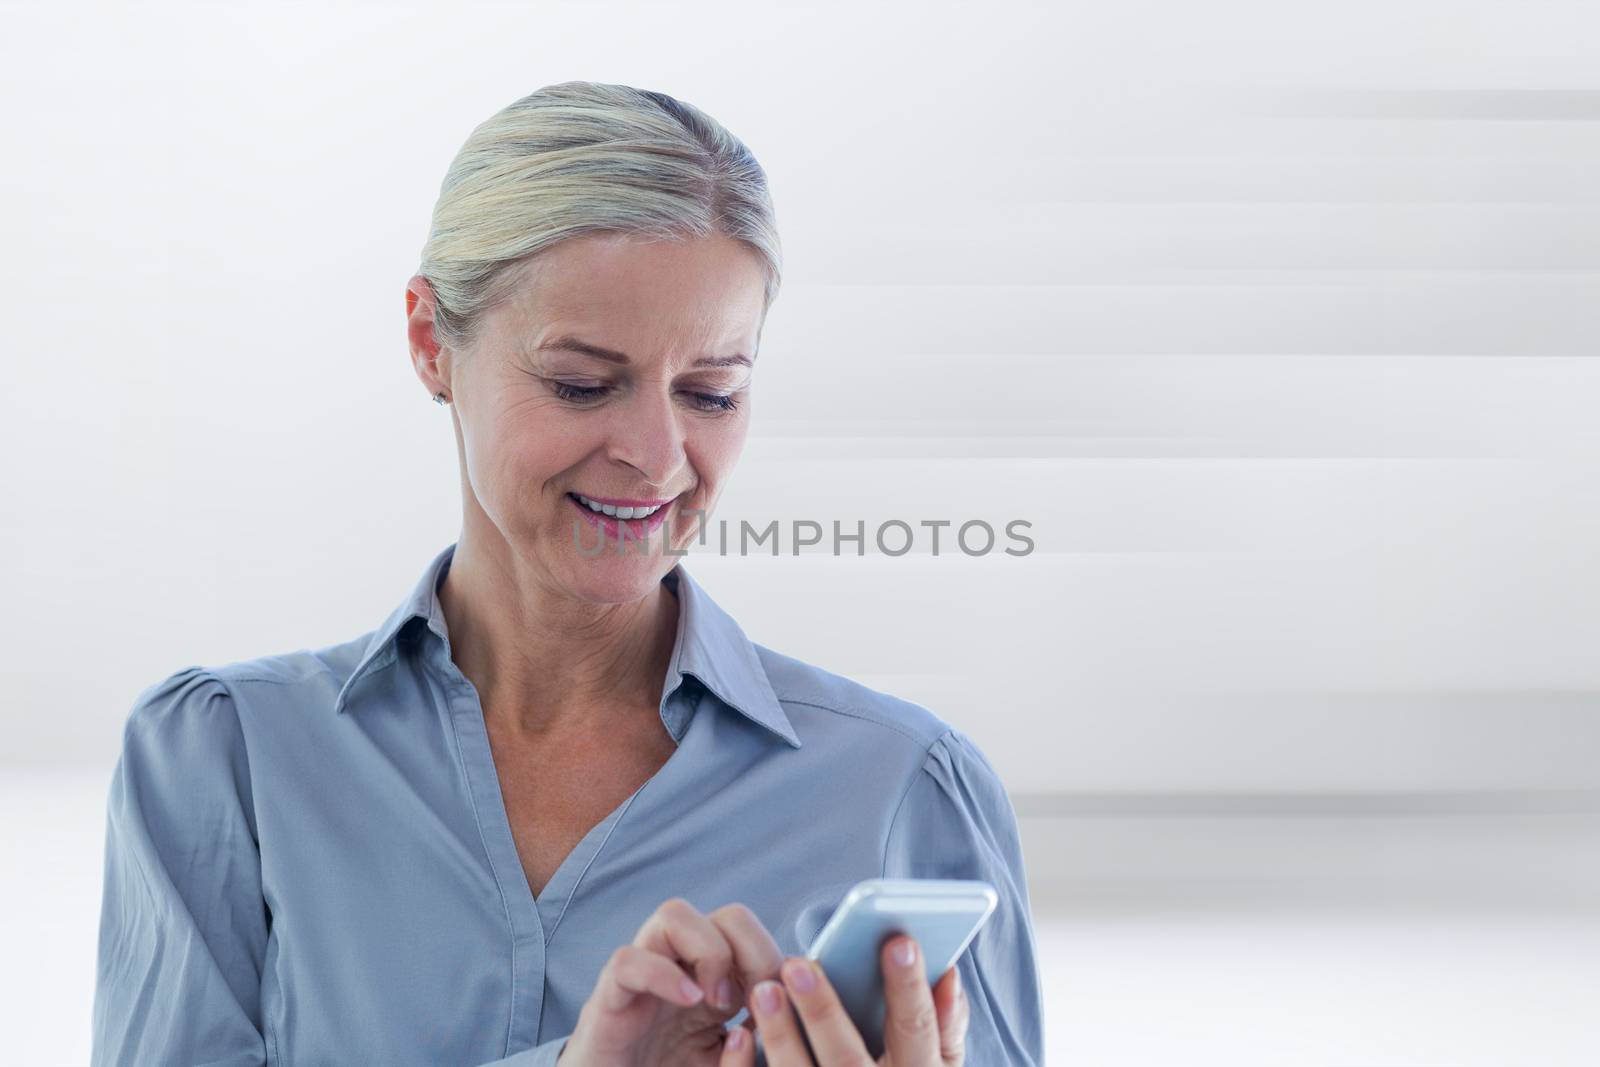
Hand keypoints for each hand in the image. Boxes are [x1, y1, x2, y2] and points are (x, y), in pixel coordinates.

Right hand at [559, 897, 784, 1066]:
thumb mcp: (726, 1059)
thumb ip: (755, 1036)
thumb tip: (790, 1002)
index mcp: (714, 976)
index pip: (755, 934)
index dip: (772, 959)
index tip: (777, 1003)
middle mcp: (681, 964)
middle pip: (728, 914)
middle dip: (751, 950)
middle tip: (749, 1001)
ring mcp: (644, 976)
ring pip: (674, 914)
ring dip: (709, 951)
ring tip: (718, 1001)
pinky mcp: (609, 998)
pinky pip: (628, 961)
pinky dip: (662, 975)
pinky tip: (690, 1001)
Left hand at [719, 934, 968, 1065]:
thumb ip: (945, 1025)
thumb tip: (948, 973)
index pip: (916, 1031)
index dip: (909, 988)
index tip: (898, 942)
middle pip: (848, 1061)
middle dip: (824, 1013)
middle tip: (798, 965)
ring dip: (780, 1037)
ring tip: (764, 991)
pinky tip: (739, 1036)